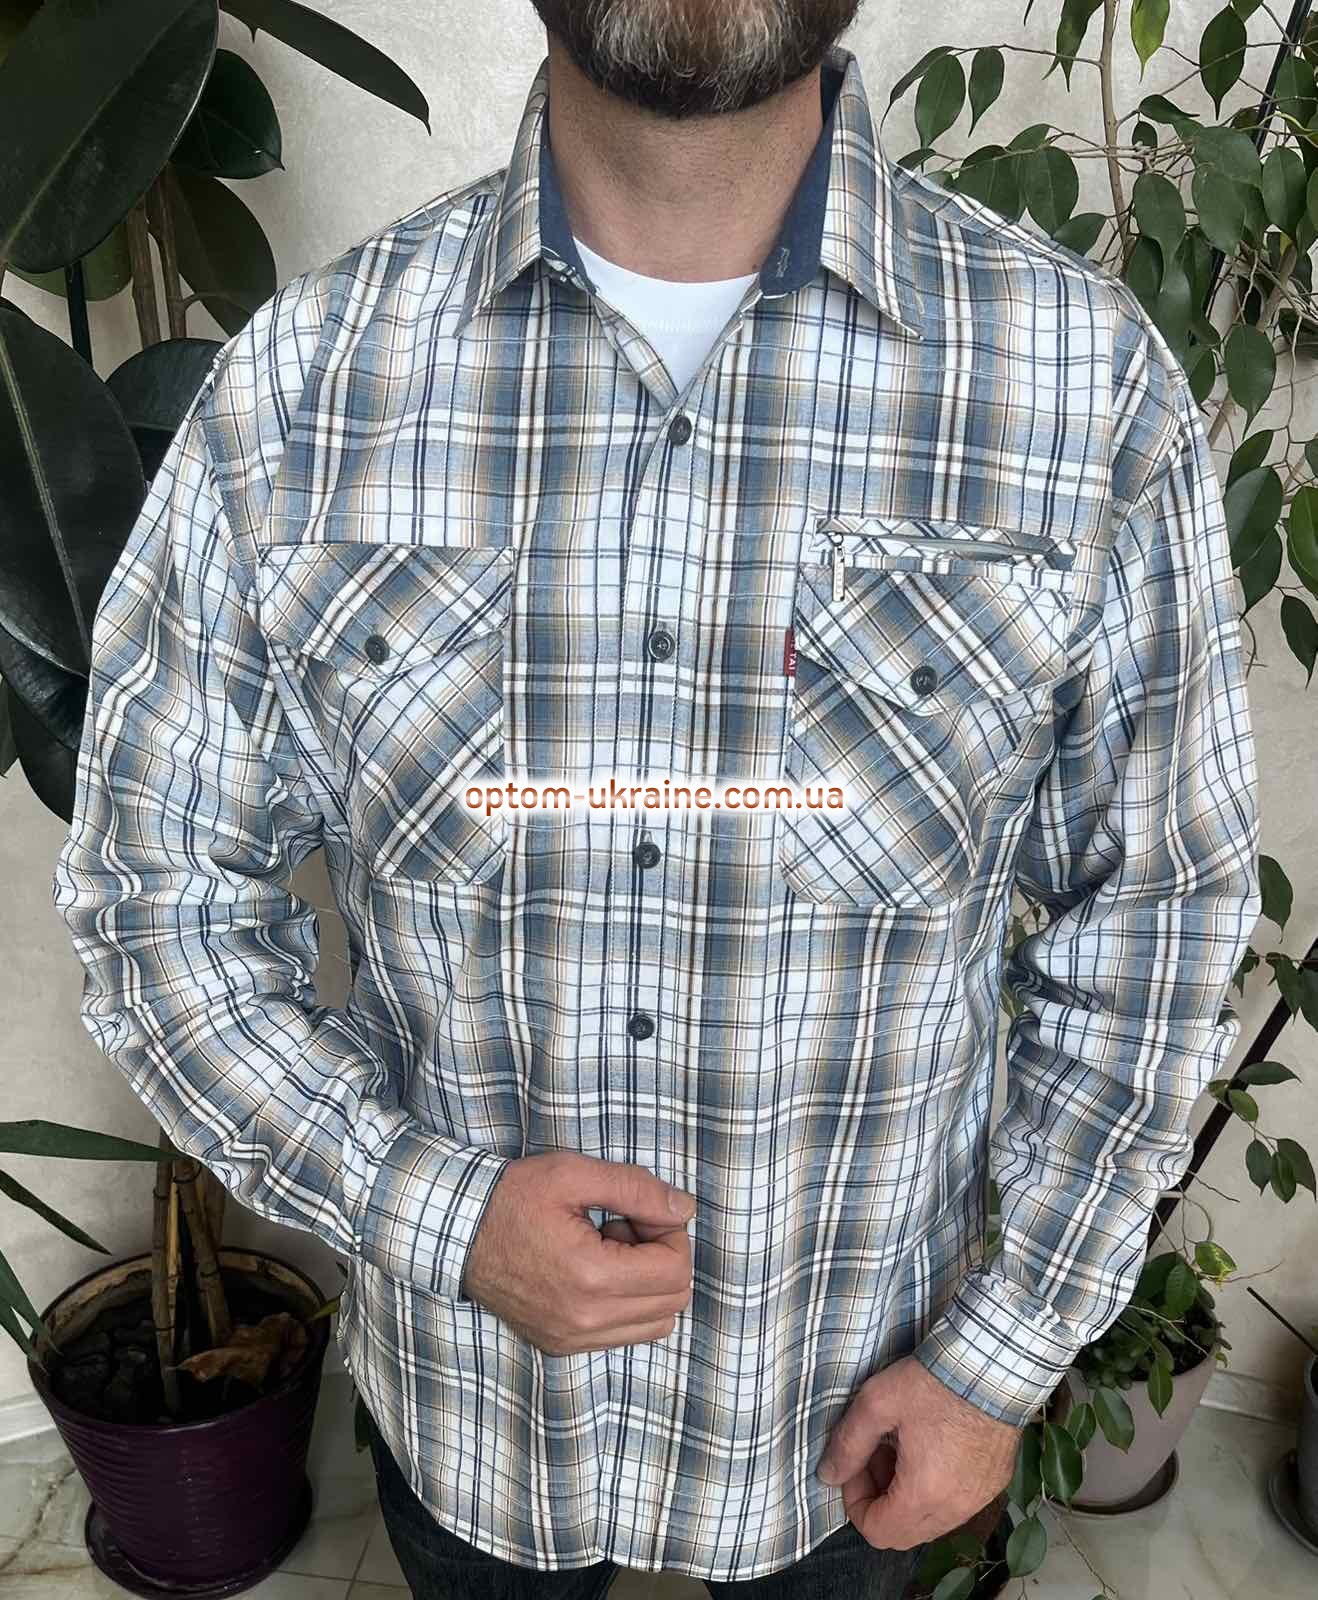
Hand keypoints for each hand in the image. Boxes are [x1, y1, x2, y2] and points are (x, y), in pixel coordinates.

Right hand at [461, 1151, 696, 1354]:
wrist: (457, 1231)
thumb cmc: (512, 1197)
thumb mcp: (574, 1174)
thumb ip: (637, 1189)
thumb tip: (684, 1209)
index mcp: (591, 1278)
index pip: (676, 1271)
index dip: (671, 1232)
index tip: (639, 1210)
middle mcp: (583, 1320)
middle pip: (673, 1301)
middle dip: (663, 1257)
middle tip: (627, 1225)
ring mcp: (571, 1339)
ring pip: (655, 1324)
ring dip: (647, 1284)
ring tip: (610, 1249)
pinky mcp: (560, 1345)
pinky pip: (623, 1334)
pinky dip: (626, 1304)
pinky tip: (596, 1271)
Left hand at [815, 1355, 1020, 1549]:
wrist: (994, 1364)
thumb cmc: (933, 1383)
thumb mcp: (877, 1403)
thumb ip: (848, 1444)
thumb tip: (827, 1476)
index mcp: (923, 1494)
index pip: (877, 1531)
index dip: (855, 1503)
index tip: (855, 1465)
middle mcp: (955, 1509)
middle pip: (903, 1533)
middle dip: (878, 1500)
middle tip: (875, 1455)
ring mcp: (979, 1498)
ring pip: (930, 1522)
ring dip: (905, 1497)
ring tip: (901, 1449)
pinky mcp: (995, 1484)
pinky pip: (955, 1506)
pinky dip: (934, 1491)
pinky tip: (930, 1449)